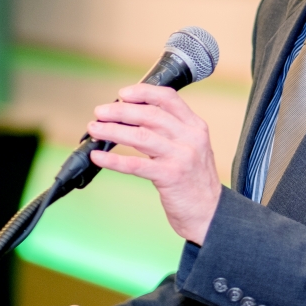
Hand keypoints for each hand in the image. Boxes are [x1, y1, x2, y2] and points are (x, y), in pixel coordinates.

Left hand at [86, 83, 221, 244]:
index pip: (168, 98)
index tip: (122, 93)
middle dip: (121, 111)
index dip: (143, 92)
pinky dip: (113, 159)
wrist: (210, 212)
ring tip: (94, 129)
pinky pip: (136, 165)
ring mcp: (181, 156)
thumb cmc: (195, 180)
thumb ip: (170, 131)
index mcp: (195, 126)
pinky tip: (98, 157)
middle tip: (100, 112)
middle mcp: (190, 137)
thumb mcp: (191, 147)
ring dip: (112, 130)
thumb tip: (131, 117)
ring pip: (140, 136)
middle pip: (150, 114)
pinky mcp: (170, 176)